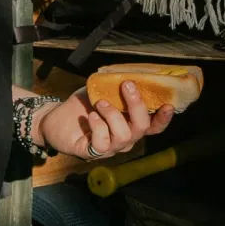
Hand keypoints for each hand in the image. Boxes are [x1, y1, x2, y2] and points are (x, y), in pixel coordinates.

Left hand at [35, 82, 172, 160]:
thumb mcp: (103, 90)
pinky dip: (98, 126)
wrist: (56, 117)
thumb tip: (129, 72)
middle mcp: (124, 139)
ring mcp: (109, 148)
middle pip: (141, 128)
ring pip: (124, 136)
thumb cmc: (85, 104)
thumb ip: (116, 86)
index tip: (168, 105)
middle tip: (127, 85)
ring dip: (114, 115)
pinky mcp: (92, 153)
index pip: (153, 126)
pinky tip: (91, 116)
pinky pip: (102, 143)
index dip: (163, 119)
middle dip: (137, 105)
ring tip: (101, 103)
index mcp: (130, 123)